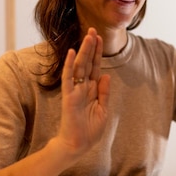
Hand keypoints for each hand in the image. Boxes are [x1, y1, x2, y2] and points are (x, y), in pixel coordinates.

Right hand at [57, 28, 110, 156]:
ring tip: (88, 36)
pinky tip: (73, 53)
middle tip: (93, 29)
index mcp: (92, 90)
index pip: (95, 67)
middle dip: (91, 46)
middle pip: (87, 62)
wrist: (78, 145)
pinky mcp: (68, 96)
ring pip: (79, 66)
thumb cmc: (89, 131)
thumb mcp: (103, 110)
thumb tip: (106, 75)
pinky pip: (69, 78)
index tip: (100, 37)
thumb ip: (104, 92)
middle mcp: (83, 87)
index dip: (97, 53)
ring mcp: (75, 90)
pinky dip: (70, 65)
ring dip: (83, 51)